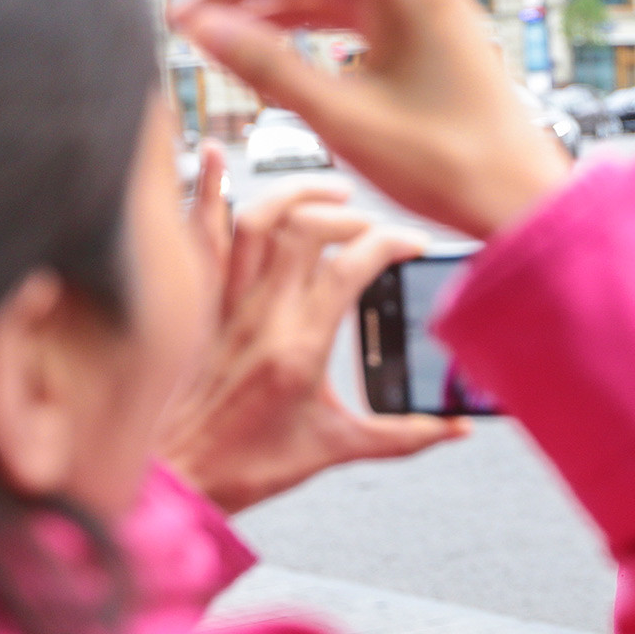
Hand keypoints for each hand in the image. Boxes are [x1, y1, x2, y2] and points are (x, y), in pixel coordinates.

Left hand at [160, 182, 467, 513]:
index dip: (391, 243)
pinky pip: (196, 235)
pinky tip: (211, 156)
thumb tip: (459, 429)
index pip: (352, 267)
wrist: (174, 477)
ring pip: (256, 220)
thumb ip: (403, 436)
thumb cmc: (248, 466)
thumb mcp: (336, 449)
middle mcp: (260, 315)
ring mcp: (222, 304)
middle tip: (372, 226)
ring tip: (330, 191)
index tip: (413, 245)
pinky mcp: (194, 304)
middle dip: (351, 215)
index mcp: (300, 346)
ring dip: (296, 192)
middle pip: (308, 230)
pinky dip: (202, 190)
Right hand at [167, 0, 568, 240]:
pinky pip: (339, 4)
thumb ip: (269, 67)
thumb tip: (198, 23)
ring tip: (194, 22)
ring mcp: (413, 2)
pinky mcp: (411, 31)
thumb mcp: (345, 119)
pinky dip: (292, 17)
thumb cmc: (451, 165)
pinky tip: (248, 43)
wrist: (517, 201)